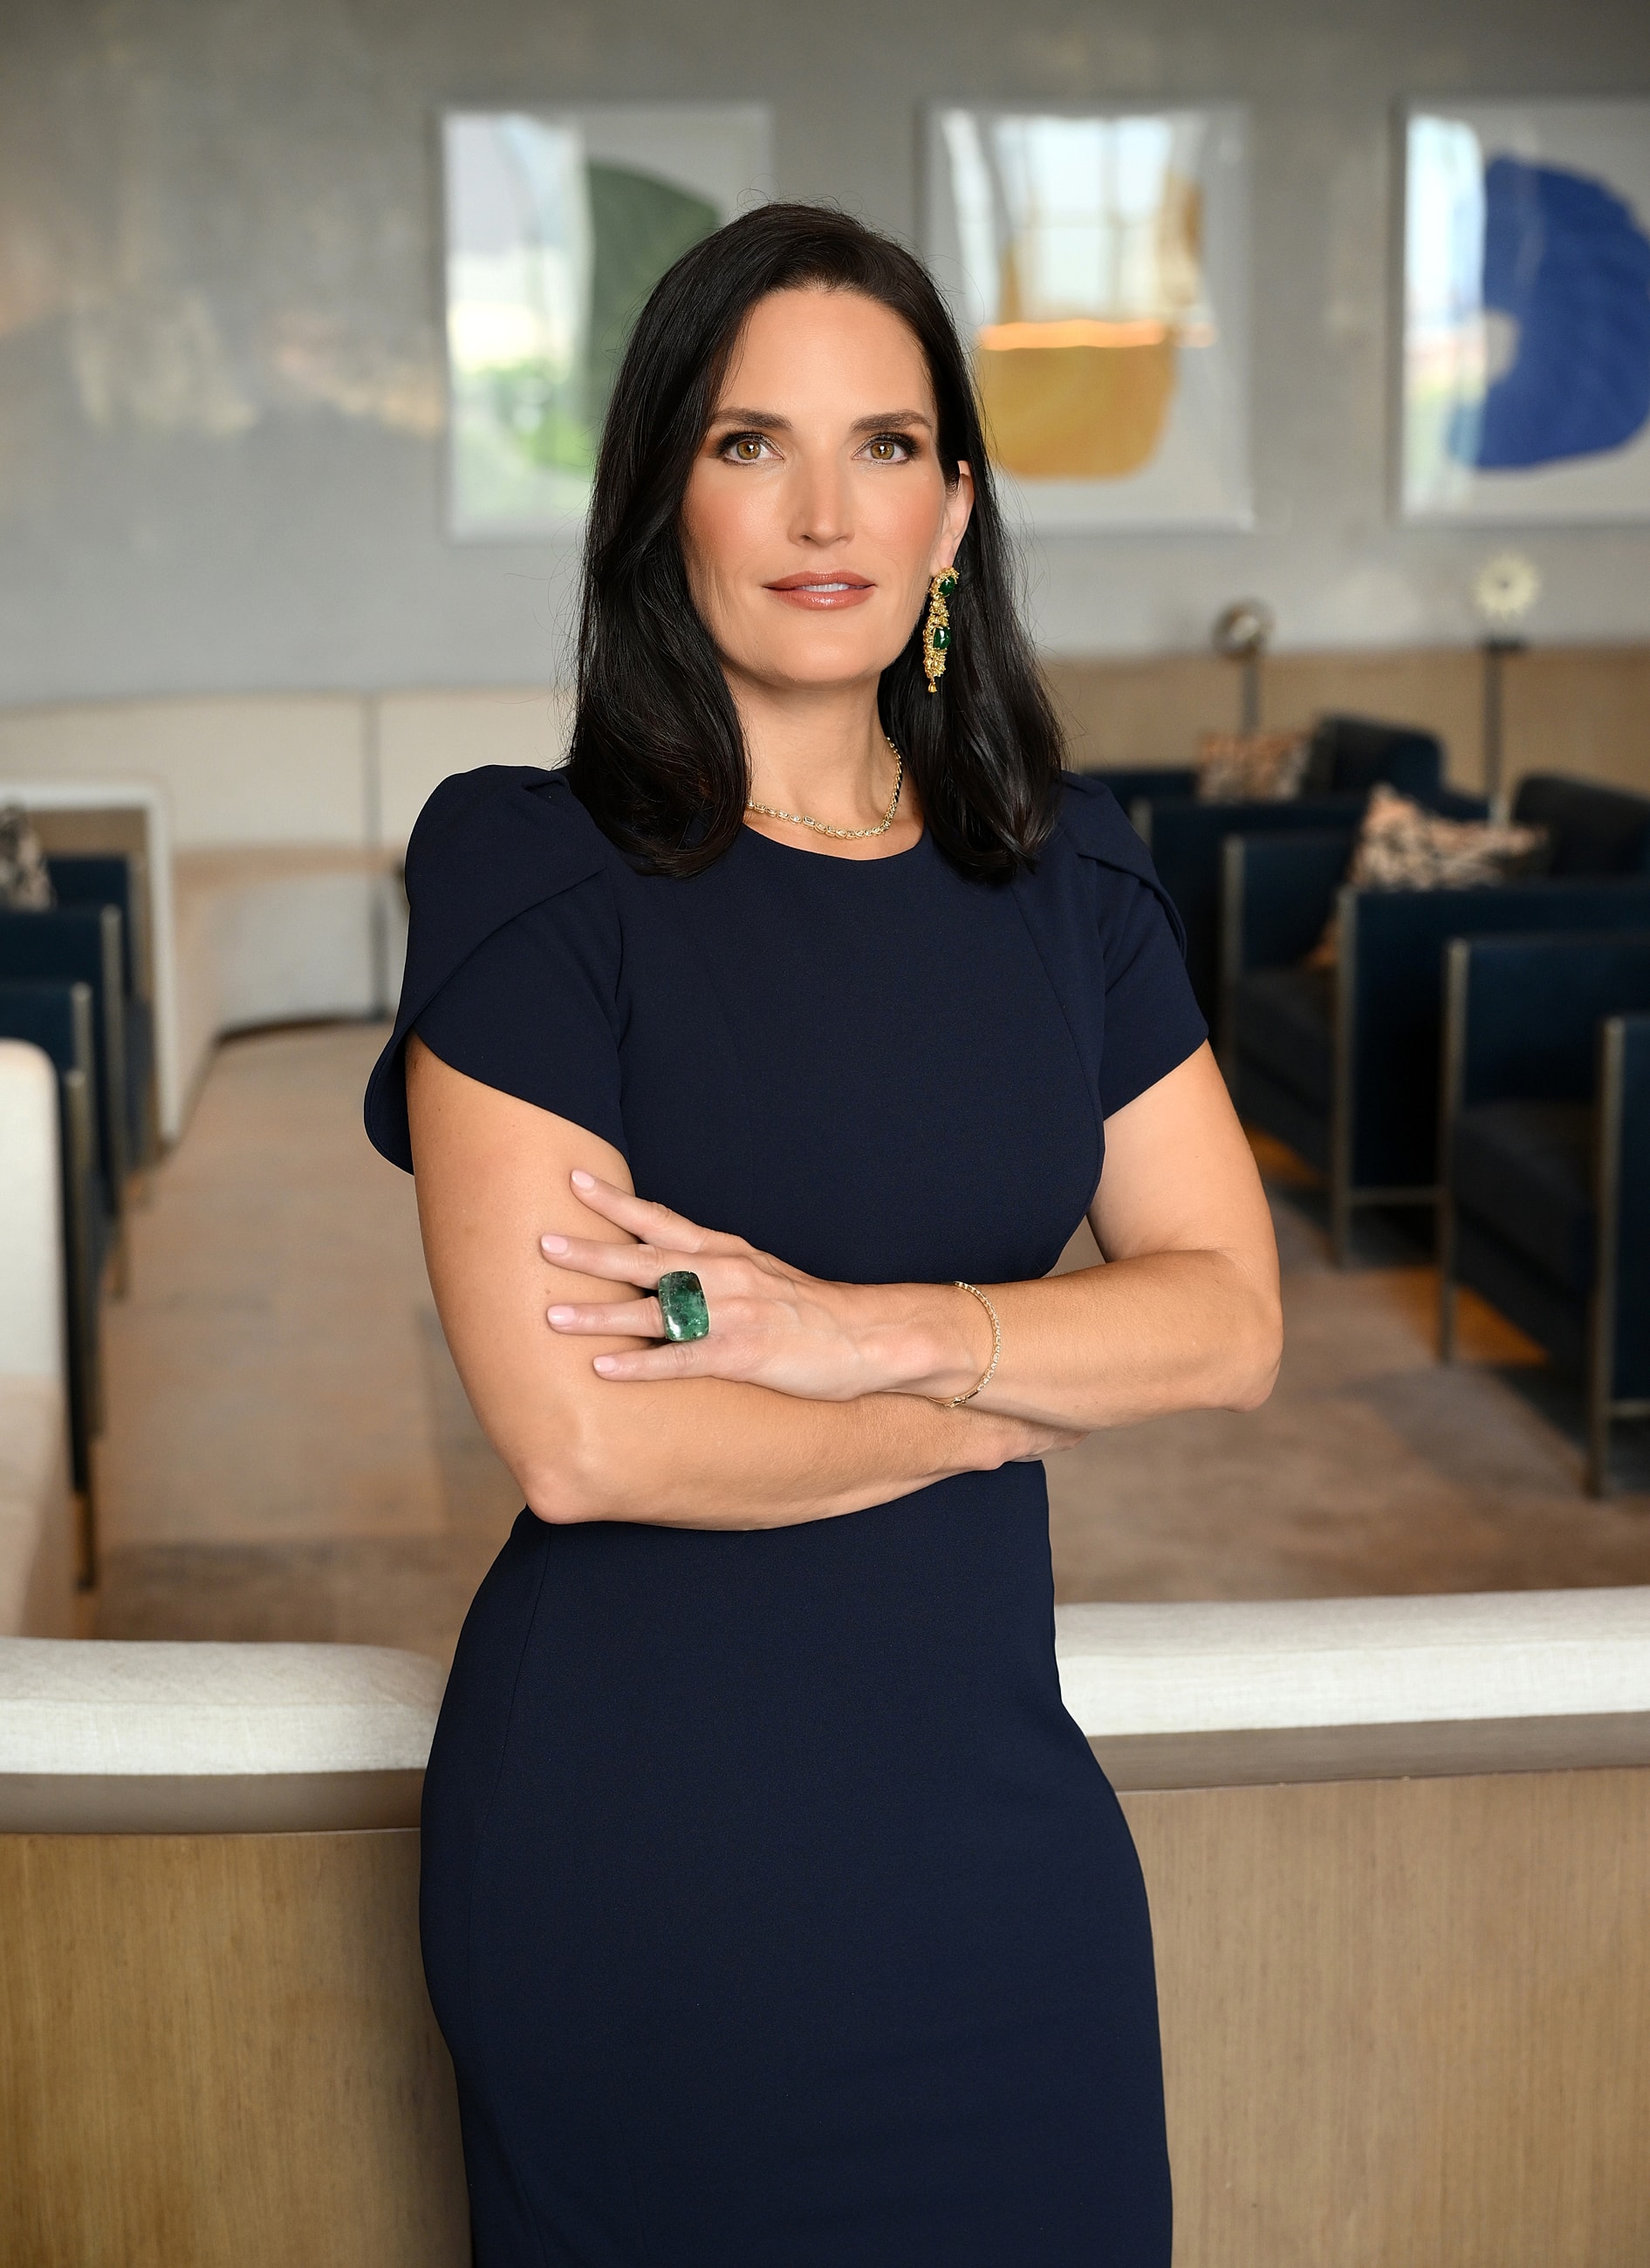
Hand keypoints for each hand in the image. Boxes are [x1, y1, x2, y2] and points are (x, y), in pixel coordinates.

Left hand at [542, 1171, 900, 1399]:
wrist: (868, 1336)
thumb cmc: (807, 1310)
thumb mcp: (758, 1270)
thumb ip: (711, 1262)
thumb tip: (661, 1254)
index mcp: (725, 1253)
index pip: (662, 1219)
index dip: (617, 1202)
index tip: (574, 1180)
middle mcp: (724, 1275)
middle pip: (648, 1259)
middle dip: (593, 1252)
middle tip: (544, 1243)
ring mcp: (733, 1315)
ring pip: (656, 1310)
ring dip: (601, 1313)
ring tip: (552, 1314)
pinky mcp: (743, 1356)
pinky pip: (681, 1361)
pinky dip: (640, 1365)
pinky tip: (603, 1368)